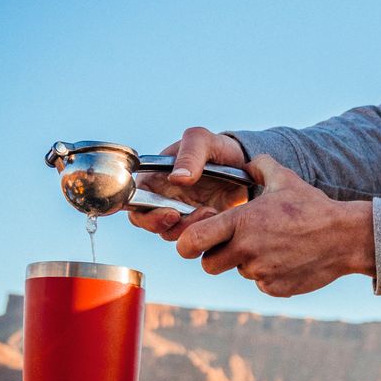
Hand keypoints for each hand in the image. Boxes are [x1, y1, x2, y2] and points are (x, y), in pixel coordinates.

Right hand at [128, 126, 248, 241]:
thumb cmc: (217, 148)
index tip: (171, 213)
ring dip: (190, 229)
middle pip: (150, 224)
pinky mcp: (199, 226)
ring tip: (211, 211)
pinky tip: (218, 217)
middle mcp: (162, 199)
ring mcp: (180, 215)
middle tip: (189, 217)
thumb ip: (189, 154)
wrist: (245, 166)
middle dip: (168, 226)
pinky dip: (204, 234)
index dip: (145, 214)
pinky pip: (194, 239)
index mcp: (153, 179)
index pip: (134, 203)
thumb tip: (176, 178)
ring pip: (173, 234)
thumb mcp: (202, 140)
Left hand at [175, 155, 375, 296]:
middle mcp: (246, 250)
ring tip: (272, 247)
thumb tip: (247, 162)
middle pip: (209, 264)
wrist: (345, 238)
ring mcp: (260, 272)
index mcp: (241, 222)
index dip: (187, 244)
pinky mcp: (274, 288)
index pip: (192, 240)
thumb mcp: (285, 178)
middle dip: (216, 256)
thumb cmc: (313, 207)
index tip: (192, 243)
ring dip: (247, 263)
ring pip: (239, 272)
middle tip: (235, 244)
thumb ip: (259, 166)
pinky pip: (260, 283)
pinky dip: (269, 275)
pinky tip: (287, 259)